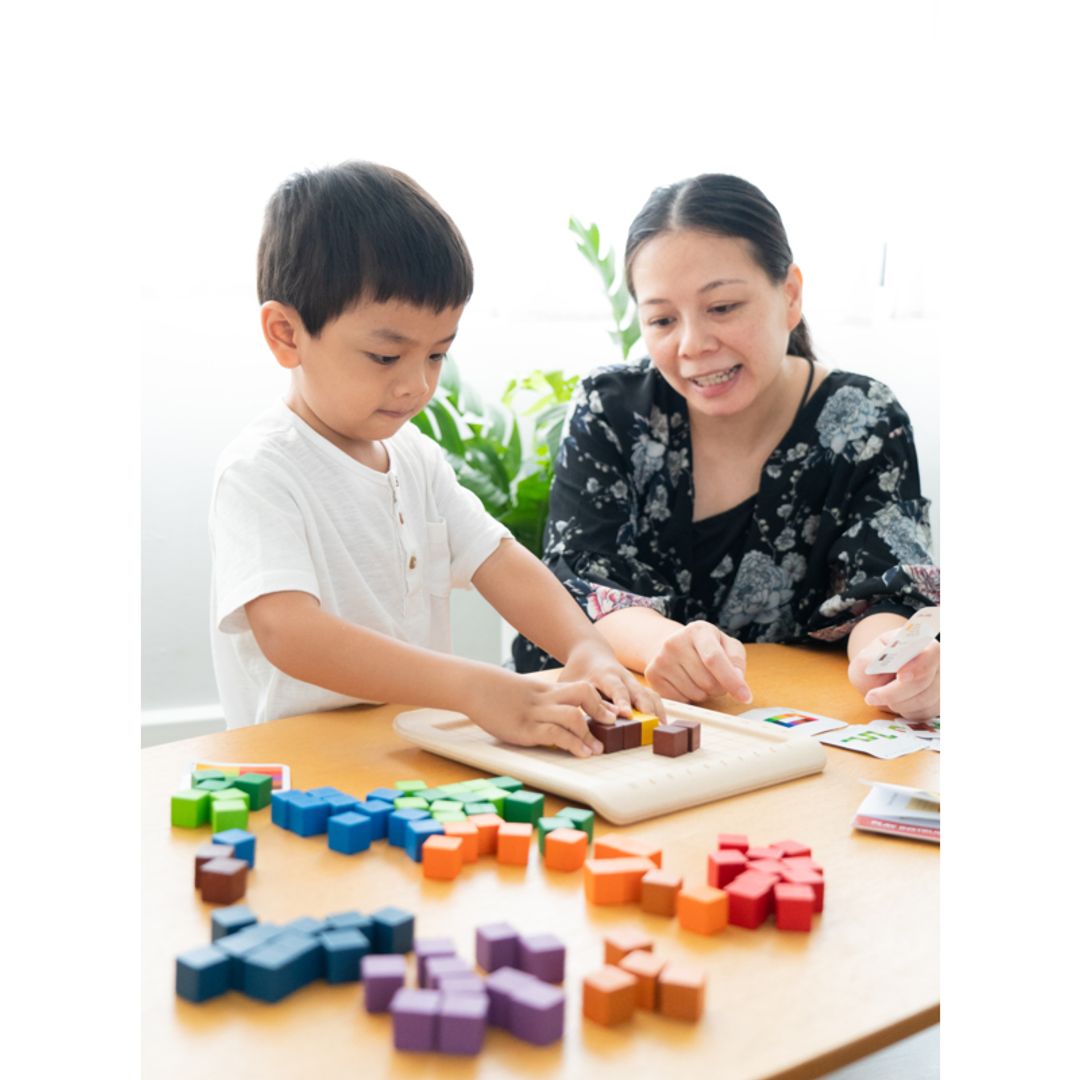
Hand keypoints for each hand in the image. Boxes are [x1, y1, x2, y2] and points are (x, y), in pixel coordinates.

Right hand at [465, 671, 618, 757]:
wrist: (475, 686)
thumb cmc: (497, 692)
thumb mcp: (524, 692)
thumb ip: (541, 700)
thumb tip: (557, 714)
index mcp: (546, 689)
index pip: (581, 689)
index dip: (600, 701)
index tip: (613, 713)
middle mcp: (545, 698)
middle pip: (583, 694)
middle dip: (601, 709)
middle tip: (613, 724)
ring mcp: (535, 713)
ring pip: (572, 716)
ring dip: (589, 733)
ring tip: (598, 749)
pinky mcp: (524, 729)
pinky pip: (554, 734)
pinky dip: (572, 743)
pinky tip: (581, 753)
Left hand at [559, 640, 665, 720]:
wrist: (591, 655)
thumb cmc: (580, 673)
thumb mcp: (577, 685)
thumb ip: (588, 701)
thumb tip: (603, 719)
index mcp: (605, 675)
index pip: (616, 688)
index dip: (622, 701)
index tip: (627, 714)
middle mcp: (623, 677)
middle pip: (638, 692)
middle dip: (646, 707)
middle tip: (651, 722)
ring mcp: (633, 682)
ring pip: (649, 694)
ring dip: (656, 710)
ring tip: (660, 728)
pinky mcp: (639, 687)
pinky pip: (653, 697)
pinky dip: (659, 709)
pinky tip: (662, 724)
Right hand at [642, 622, 751, 705]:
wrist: (673, 646)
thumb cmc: (706, 647)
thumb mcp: (727, 645)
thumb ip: (736, 660)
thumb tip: (737, 679)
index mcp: (698, 630)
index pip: (714, 659)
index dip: (731, 680)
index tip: (745, 697)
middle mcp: (675, 642)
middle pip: (707, 681)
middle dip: (719, 688)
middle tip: (716, 678)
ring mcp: (661, 659)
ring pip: (695, 694)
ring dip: (704, 693)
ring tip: (699, 679)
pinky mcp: (652, 675)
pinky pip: (680, 700)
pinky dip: (689, 698)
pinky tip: (686, 684)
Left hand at [849, 633, 939, 720]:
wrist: (879, 678)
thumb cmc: (874, 665)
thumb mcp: (865, 658)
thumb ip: (870, 659)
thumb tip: (878, 662)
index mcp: (922, 642)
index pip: (931, 653)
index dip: (918, 666)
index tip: (900, 676)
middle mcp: (938, 662)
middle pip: (925, 681)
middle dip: (895, 693)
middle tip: (872, 697)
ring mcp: (943, 683)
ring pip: (924, 700)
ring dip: (898, 703)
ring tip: (880, 697)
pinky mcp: (941, 702)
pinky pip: (925, 712)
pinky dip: (905, 711)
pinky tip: (896, 702)